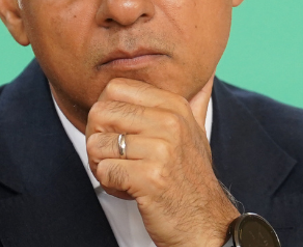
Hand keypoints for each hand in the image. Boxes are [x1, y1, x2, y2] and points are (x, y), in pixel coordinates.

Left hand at [86, 78, 238, 246]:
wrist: (207, 225)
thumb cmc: (191, 179)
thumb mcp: (196, 134)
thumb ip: (194, 103)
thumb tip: (204, 76)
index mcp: (174, 106)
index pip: (115, 88)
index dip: (106, 112)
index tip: (119, 132)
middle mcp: (169, 123)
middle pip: (100, 113)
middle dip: (97, 139)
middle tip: (114, 158)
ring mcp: (161, 150)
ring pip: (96, 144)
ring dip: (101, 164)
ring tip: (123, 175)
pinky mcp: (150, 178)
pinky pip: (104, 170)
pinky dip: (109, 183)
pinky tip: (129, 190)